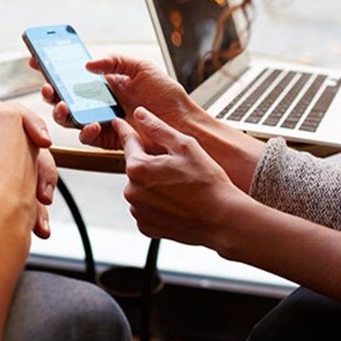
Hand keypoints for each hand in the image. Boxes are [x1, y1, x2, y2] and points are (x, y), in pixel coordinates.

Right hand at [37, 54, 202, 148]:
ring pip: (71, 119)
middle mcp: (99, 102)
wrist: (182, 124)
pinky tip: (92, 124)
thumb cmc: (166, 95)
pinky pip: (88, 136)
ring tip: (64, 107)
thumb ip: (114, 61)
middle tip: (49, 89)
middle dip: (52, 93)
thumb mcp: (141, 68)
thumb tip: (87, 65)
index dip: (53, 68)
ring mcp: (102, 121)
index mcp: (105, 82)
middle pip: (65, 97)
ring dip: (62, 113)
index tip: (36, 62)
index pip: (73, 74)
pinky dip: (85, 130)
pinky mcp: (108, 139)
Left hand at [114, 107, 249, 250]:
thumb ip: (158, 128)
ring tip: (180, 188)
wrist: (222, 219)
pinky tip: (176, 202)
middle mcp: (132, 191)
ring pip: (140, 189)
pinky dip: (157, 204)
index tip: (118, 123)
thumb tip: (140, 114)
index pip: (128, 142)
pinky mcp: (146, 226)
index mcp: (138, 168)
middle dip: (150, 163)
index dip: (125, 130)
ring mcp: (138, 211)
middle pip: (136, 168)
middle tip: (176, 168)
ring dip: (153, 185)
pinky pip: (146, 208)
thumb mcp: (185, 146)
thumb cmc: (207, 183)